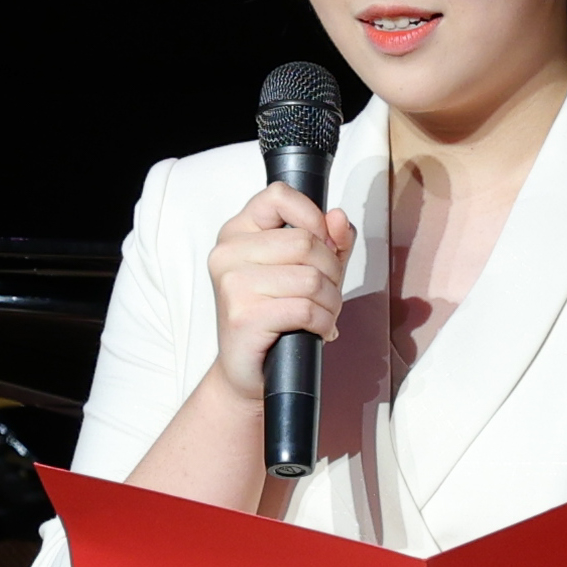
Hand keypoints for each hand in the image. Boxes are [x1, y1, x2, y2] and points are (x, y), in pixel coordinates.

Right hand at [204, 182, 355, 405]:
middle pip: (306, 242)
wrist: (247, 371)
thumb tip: (338, 219)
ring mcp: (232, 284)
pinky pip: (305, 309)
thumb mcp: (306, 270)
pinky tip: (317, 331)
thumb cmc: (276, 317)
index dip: (312, 217)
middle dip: (331, 272)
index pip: (278, 195)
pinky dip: (323, 323)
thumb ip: (328, 241)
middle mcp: (227, 253)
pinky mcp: (243, 316)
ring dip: (330, 302)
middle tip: (326, 295)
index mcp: (237, 232)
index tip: (322, 243)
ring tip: (322, 315)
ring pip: (310, 278)